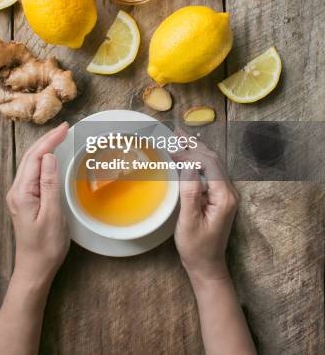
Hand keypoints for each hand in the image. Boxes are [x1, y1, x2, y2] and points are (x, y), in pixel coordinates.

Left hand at [6, 123, 69, 287]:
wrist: (35, 269)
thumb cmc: (45, 246)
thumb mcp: (52, 214)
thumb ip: (49, 184)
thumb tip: (49, 156)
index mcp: (22, 192)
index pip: (35, 157)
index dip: (50, 140)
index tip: (65, 128)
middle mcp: (17, 191)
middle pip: (30, 157)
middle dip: (47, 139)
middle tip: (65, 128)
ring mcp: (19, 195)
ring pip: (30, 163)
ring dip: (44, 147)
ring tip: (59, 136)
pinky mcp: (24, 200)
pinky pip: (33, 173)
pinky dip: (42, 160)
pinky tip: (51, 157)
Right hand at [174, 143, 238, 283]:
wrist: (207, 266)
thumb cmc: (196, 247)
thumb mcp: (189, 221)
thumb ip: (190, 192)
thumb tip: (189, 165)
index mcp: (224, 196)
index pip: (209, 163)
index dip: (190, 153)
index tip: (170, 151)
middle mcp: (229, 191)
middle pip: (213, 158)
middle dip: (193, 144)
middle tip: (173, 131)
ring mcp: (225, 193)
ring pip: (212, 162)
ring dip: (195, 148)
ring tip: (178, 136)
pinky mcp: (219, 196)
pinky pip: (210, 171)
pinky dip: (197, 159)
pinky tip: (186, 154)